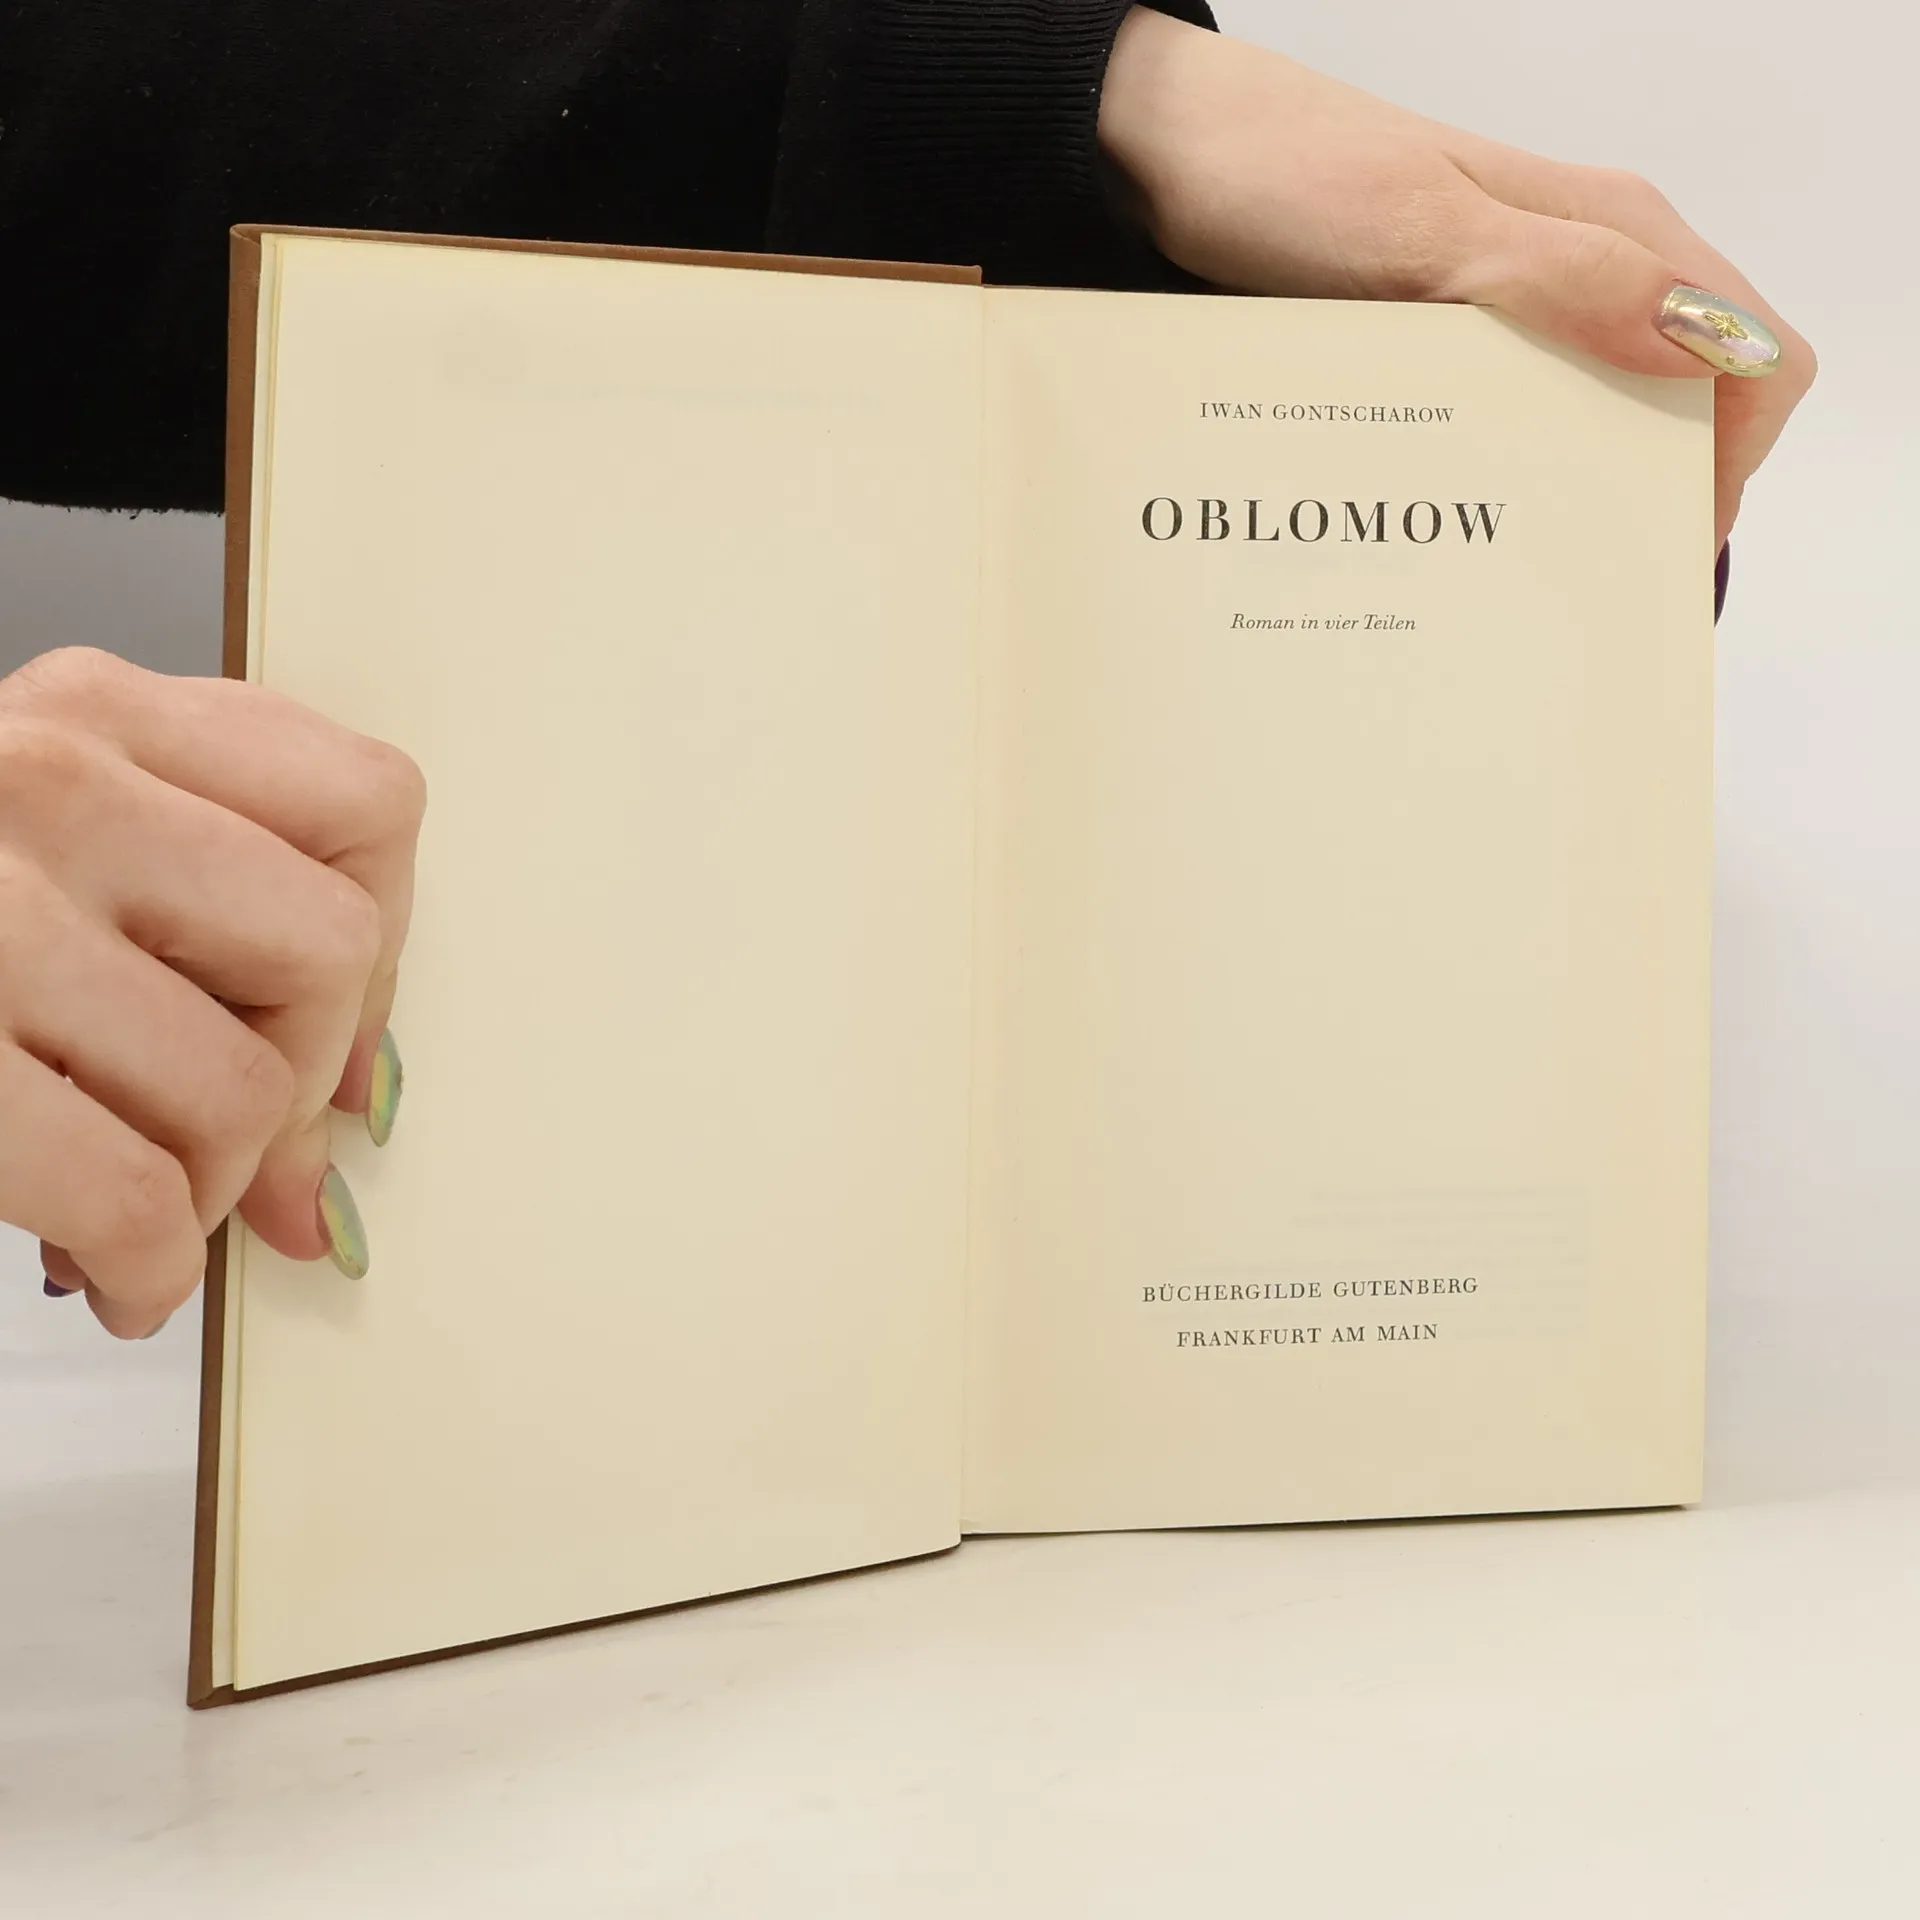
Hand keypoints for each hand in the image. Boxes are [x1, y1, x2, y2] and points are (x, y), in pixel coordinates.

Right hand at [0, 648, 424, 1337]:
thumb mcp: (35, 852)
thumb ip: (199, 933)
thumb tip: (351, 1118)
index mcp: (91, 711)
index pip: (370, 805)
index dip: (384, 946)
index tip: (328, 1031)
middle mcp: (43, 777)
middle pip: (332, 950)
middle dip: (294, 1081)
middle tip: (220, 1141)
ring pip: (243, 1087)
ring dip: (201, 1191)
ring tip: (131, 1207)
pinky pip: (134, 1193)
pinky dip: (144, 1266)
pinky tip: (106, 1273)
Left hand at [1100, 10, 1814, 551]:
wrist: (1178, 151)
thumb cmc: (1292, 175)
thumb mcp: (1427, 236)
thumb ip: (1565, 284)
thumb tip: (1699, 347)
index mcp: (1618, 232)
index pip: (1754, 355)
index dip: (1728, 461)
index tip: (1654, 542)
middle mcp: (1590, 262)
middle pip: (1684, 400)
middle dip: (1650, 492)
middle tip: (1569, 580)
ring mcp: (1523, 296)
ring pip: (1601, 409)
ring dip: (1576, 486)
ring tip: (1510, 563)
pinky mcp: (1456, 324)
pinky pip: (1521, 405)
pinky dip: (1511, 462)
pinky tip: (1459, 507)